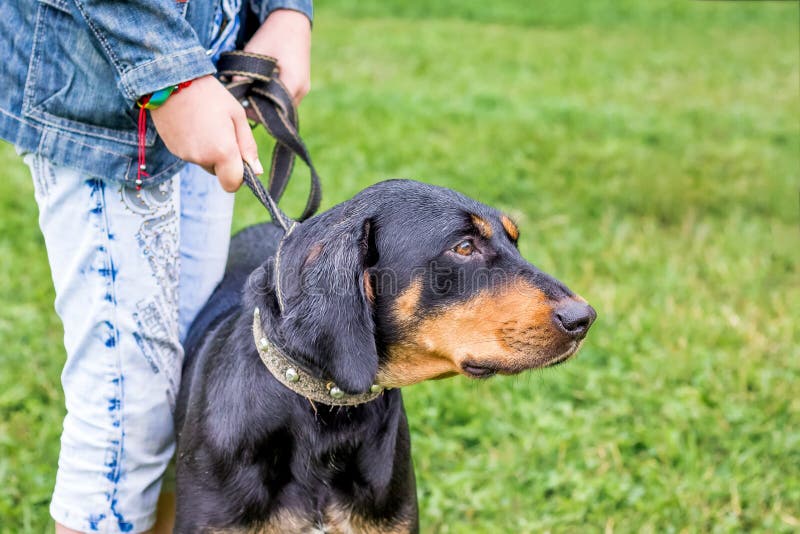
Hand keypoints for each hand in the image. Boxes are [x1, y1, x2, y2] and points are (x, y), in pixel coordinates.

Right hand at [150, 75, 261, 191]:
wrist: (172, 81)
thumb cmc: (210, 96)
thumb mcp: (237, 116)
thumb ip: (248, 146)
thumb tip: (256, 172)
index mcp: (223, 152)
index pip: (232, 184)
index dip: (239, 176)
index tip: (240, 159)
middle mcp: (202, 158)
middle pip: (219, 172)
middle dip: (224, 160)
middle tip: (222, 131)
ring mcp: (185, 155)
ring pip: (205, 163)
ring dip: (209, 151)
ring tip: (206, 123)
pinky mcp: (173, 150)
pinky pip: (191, 155)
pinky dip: (195, 145)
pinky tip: (193, 124)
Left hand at [244, 9, 311, 105]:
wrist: (292, 21)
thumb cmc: (273, 35)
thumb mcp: (254, 53)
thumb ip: (243, 74)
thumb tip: (233, 94)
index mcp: (293, 83)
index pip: (273, 110)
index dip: (256, 111)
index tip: (241, 105)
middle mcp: (301, 90)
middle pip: (279, 112)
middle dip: (261, 110)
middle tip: (244, 102)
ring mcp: (304, 89)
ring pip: (283, 108)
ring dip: (268, 104)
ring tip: (252, 95)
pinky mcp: (302, 85)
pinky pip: (286, 100)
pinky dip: (274, 98)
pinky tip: (262, 90)